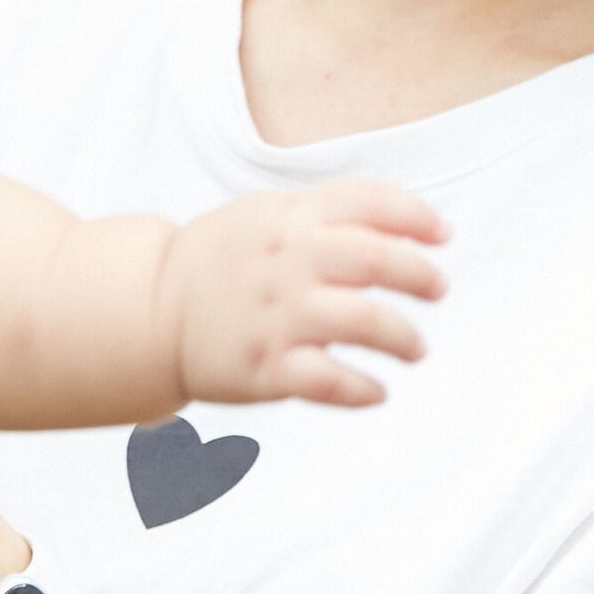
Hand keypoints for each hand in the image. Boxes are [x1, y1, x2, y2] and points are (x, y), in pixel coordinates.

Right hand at [162, 181, 448, 409]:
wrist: (149, 310)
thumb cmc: (223, 260)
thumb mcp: (268, 214)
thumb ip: (329, 213)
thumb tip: (409, 222)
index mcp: (291, 218)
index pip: (368, 202)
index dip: (416, 216)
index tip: (444, 234)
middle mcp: (288, 263)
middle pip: (375, 259)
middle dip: (420, 274)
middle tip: (438, 288)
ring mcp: (278, 316)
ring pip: (363, 320)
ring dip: (403, 336)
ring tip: (415, 348)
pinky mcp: (266, 368)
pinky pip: (328, 381)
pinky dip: (362, 389)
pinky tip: (378, 391)